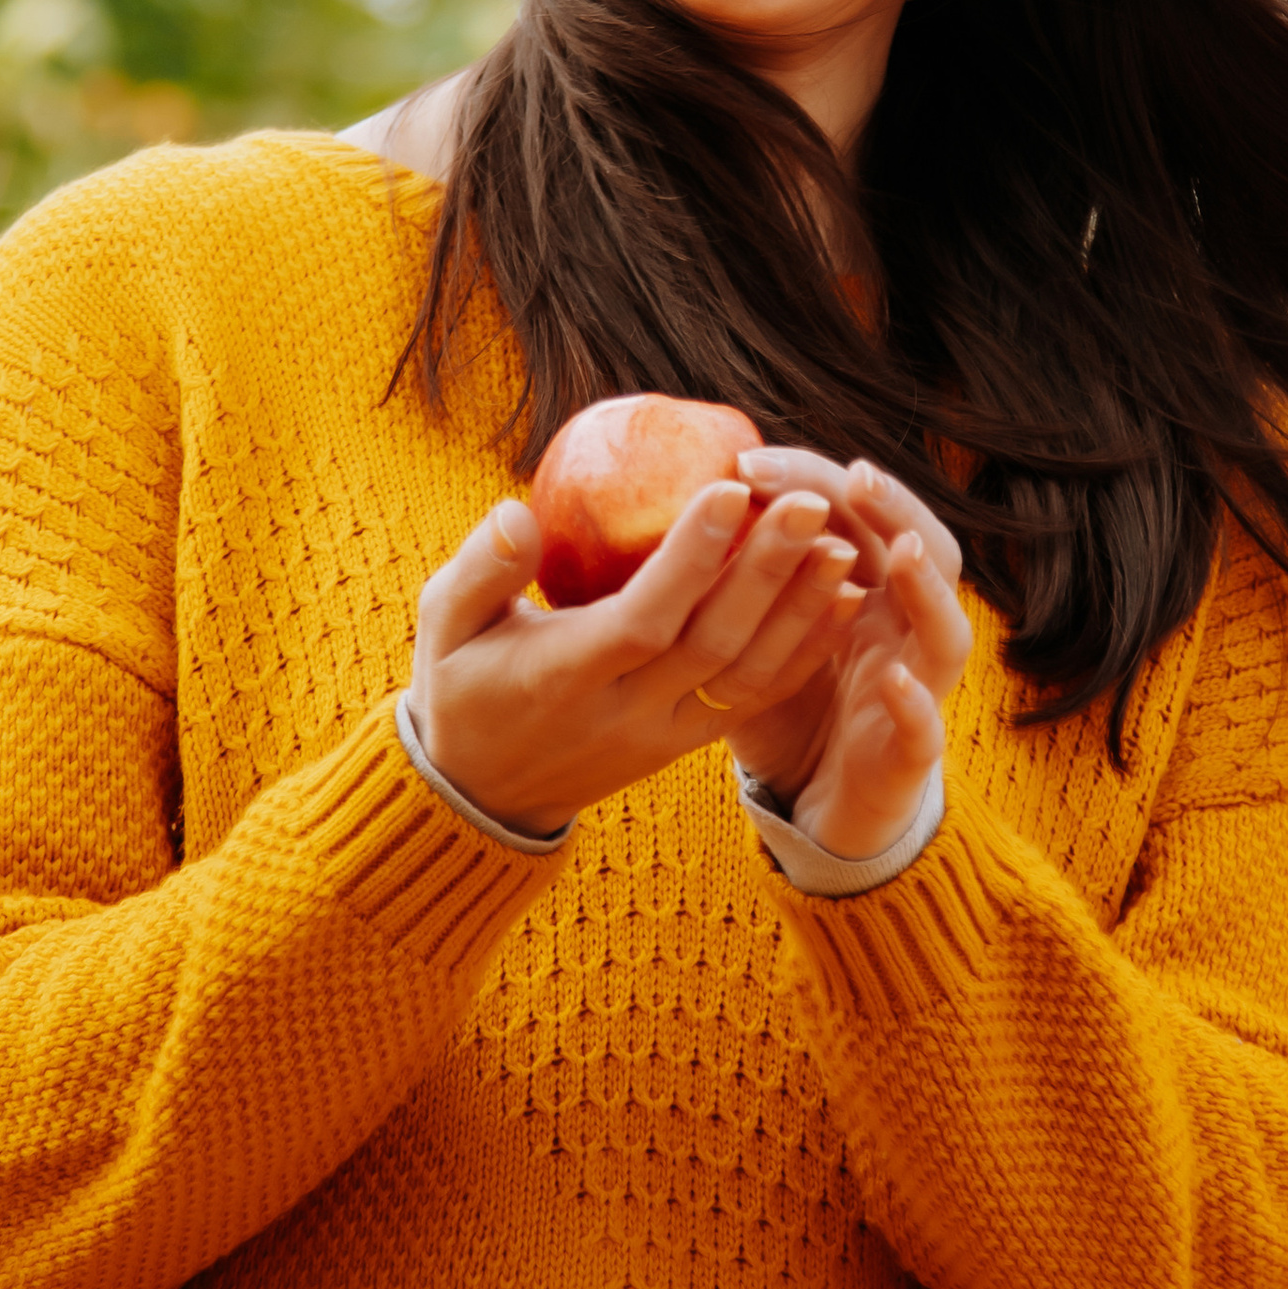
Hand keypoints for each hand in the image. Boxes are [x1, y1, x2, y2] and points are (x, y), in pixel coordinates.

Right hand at [411, 479, 863, 839]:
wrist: (482, 798)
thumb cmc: (461, 687)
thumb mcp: (444, 624)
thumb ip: (481, 567)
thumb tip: (518, 510)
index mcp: (565, 677)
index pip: (643, 618)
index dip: (692, 559)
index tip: (733, 490)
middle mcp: (624, 712)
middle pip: (712, 642)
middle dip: (768, 570)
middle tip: (814, 501)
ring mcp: (662, 734)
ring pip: (745, 674)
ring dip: (800, 611)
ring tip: (843, 543)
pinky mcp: (685, 744)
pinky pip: (754, 700)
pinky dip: (802, 653)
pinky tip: (842, 602)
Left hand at [722, 454, 972, 862]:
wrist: (817, 809)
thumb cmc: (782, 711)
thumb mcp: (749, 637)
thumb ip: (722, 584)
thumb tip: (634, 518)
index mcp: (868, 591)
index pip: (861, 516)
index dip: (817, 483)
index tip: (752, 462)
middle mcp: (903, 632)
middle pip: (924, 552)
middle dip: (896, 510)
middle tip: (855, 476)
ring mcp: (917, 694)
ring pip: (947, 633)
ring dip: (927, 590)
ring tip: (900, 552)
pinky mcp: (907, 762)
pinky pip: (926, 732)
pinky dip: (917, 705)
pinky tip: (894, 681)